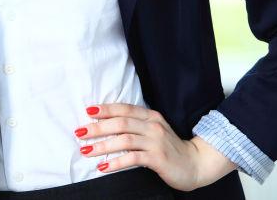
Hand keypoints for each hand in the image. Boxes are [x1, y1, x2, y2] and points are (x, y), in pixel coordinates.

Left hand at [75, 103, 236, 190]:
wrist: (196, 164)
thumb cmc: (170, 148)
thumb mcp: (154, 130)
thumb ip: (137, 125)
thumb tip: (109, 123)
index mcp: (150, 116)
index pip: (124, 109)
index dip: (105, 109)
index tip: (87, 111)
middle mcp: (153, 125)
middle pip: (121, 122)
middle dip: (98, 127)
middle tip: (80, 132)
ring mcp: (156, 142)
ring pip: (124, 139)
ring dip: (103, 145)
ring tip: (87, 150)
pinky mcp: (158, 158)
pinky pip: (133, 158)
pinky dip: (116, 162)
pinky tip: (104, 167)